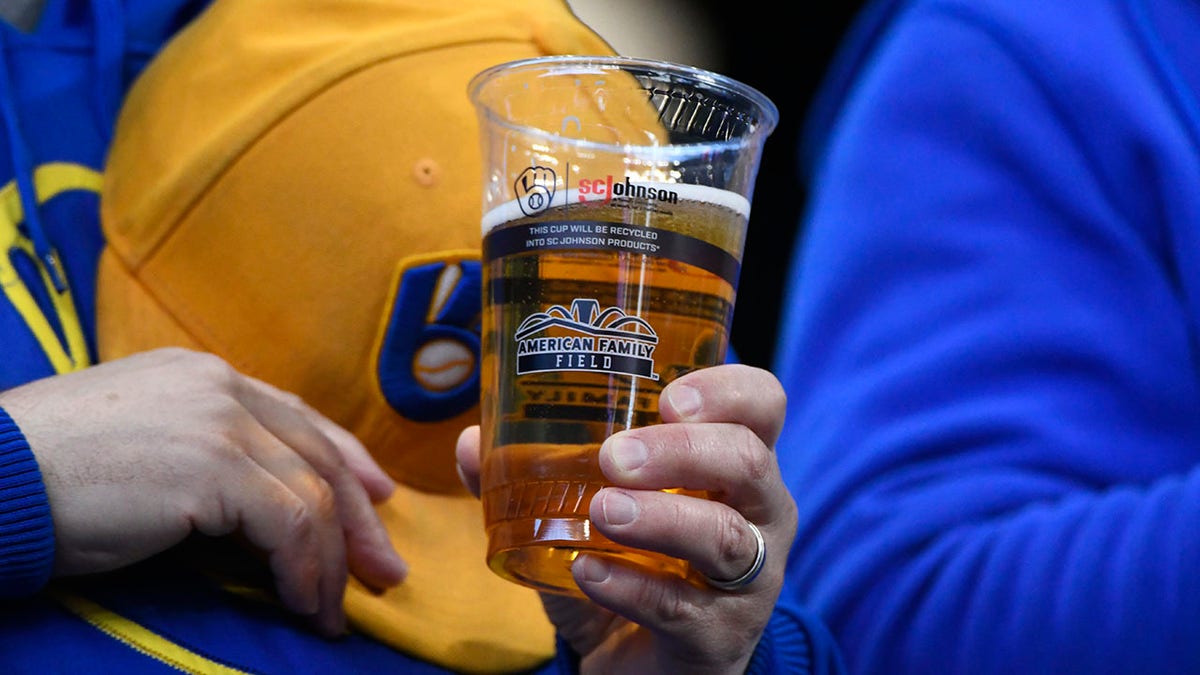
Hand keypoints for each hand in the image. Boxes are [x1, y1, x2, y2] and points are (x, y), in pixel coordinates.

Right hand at [0, 347, 406, 635]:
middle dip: (357, 518)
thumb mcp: (138, 446)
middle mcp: (220, 386)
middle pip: (318, 453)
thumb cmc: (44, 475)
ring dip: (330, 562)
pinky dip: (305, 570)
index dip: (345, 459)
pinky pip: (290, 524)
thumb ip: (200, 451)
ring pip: (312, 494)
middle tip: (383, 570)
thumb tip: (250, 503)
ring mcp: (220, 420)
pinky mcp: (214, 464)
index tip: (376, 497)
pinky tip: (301, 603)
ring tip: (331, 613)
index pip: (296, 416)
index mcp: (201, 375)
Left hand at [457, 364, 797, 673]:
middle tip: (613, 457)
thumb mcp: (583, 514)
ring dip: (662, 519)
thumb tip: (472, 441)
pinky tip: (588, 574)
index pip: (760, 405)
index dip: (727, 390)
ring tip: (603, 513)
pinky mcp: (722, 638)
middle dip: (682, 452)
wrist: (638, 664)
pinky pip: (685, 609)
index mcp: (733, 464)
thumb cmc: (629, 565)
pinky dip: (633, 588)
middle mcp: (759, 514)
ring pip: (729, 539)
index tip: (668, 397)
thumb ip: (531, 476)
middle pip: (749, 462)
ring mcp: (751, 580)